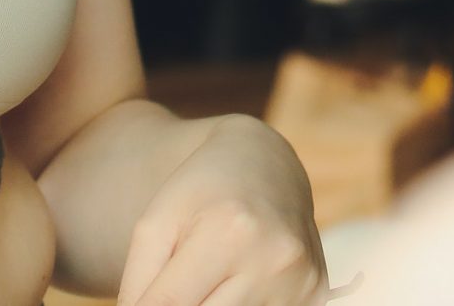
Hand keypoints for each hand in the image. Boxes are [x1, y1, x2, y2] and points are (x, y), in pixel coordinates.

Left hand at [120, 116, 329, 305]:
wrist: (264, 163)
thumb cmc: (200, 192)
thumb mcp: (156, 222)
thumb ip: (138, 281)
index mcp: (229, 233)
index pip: (169, 305)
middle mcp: (275, 259)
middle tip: (180, 283)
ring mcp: (302, 281)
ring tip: (208, 278)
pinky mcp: (316, 294)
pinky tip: (233, 283)